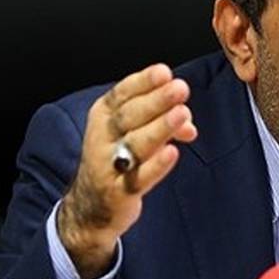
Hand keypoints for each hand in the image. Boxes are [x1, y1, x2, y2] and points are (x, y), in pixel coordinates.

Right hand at [58, 64, 197, 278]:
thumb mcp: (130, 132)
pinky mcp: (119, 192)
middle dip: (156, 100)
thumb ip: (161, 119)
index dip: (143, 82)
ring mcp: (109, 165)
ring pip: (135, 144)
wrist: (91, 206)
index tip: (164, 72)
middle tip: (180, 88)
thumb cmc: (116, 158)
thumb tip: (188, 119)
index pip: (122, 93)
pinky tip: (173, 152)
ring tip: (182, 114)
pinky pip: (139, 177)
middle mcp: (102, 137)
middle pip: (129, 116)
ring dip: (160, 127)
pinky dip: (156, 165)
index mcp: (103, 116)